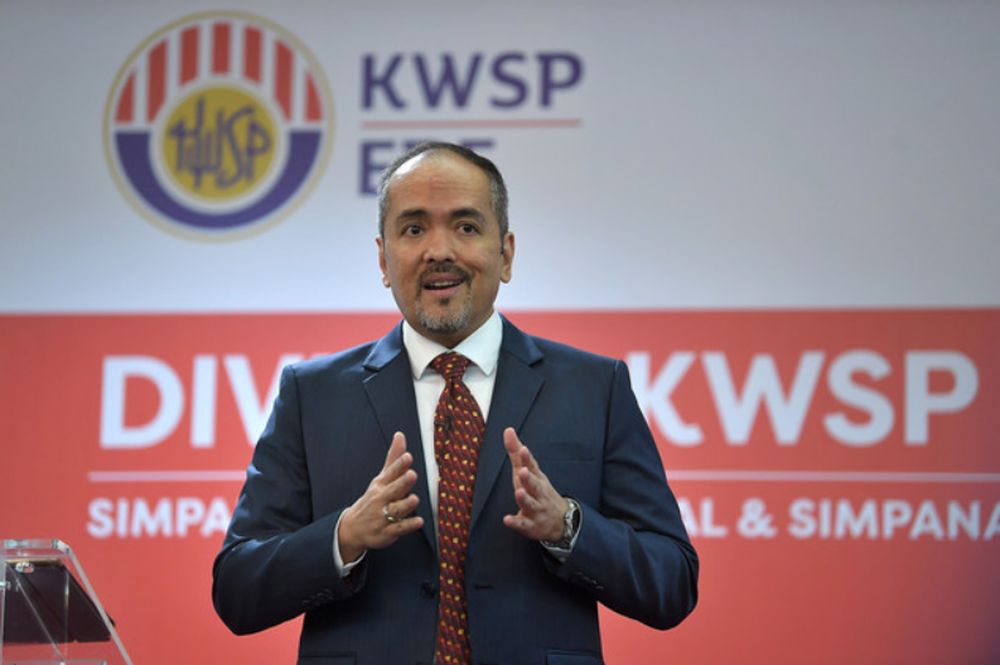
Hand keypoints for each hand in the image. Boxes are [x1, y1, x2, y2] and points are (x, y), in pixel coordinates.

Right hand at [338, 432, 423, 562]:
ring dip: (405, 505)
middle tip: (412, 474)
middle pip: (393, 490)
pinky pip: (399, 529)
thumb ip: (394, 458)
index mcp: (381, 485)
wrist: (353, 528)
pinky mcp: (387, 532)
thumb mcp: (381, 478)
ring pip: (396, 510)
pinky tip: (419, 521)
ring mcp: (383, 516)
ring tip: (414, 499)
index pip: (390, 473)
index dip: (399, 465)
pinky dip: (408, 525)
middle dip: (402, 483)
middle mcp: (381, 499)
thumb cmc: (373, 499)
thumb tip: (400, 435)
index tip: (408, 457)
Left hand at [501, 427, 568, 541]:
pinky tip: (507, 519)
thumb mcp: (530, 471)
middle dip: (529, 478)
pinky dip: (515, 522)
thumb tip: (508, 430)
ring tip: (518, 492)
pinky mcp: (530, 525)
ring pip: (530, 504)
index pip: (532, 467)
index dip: (527, 458)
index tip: (523, 449)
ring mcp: (536, 509)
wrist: (561, 521)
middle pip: (534, 485)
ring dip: (524, 498)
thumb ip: (516, 452)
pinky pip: (523, 525)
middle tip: (523, 471)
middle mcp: (538, 493)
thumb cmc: (540, 491)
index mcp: (537, 478)